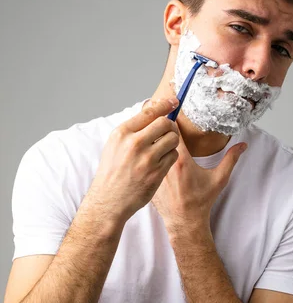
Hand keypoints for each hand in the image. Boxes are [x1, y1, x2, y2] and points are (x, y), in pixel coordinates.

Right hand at [88, 97, 179, 223]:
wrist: (109, 200)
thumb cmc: (112, 171)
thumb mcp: (115, 144)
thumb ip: (133, 128)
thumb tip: (152, 107)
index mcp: (122, 133)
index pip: (149, 111)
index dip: (165, 104)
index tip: (174, 102)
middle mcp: (134, 144)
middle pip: (165, 123)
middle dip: (170, 126)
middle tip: (168, 132)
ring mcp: (146, 159)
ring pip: (173, 138)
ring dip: (172, 141)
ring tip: (163, 148)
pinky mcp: (156, 172)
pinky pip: (174, 155)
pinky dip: (171, 156)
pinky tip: (161, 162)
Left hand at [151, 125, 246, 232]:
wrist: (184, 222)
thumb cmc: (201, 201)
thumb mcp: (219, 179)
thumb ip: (231, 159)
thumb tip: (243, 145)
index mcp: (181, 161)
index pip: (171, 130)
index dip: (173, 122)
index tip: (176, 119)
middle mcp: (165, 166)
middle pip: (158, 139)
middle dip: (162, 132)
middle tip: (168, 129)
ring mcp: (155, 174)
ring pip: (150, 151)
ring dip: (155, 146)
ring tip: (160, 145)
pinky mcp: (149, 180)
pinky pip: (147, 165)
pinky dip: (149, 161)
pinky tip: (154, 163)